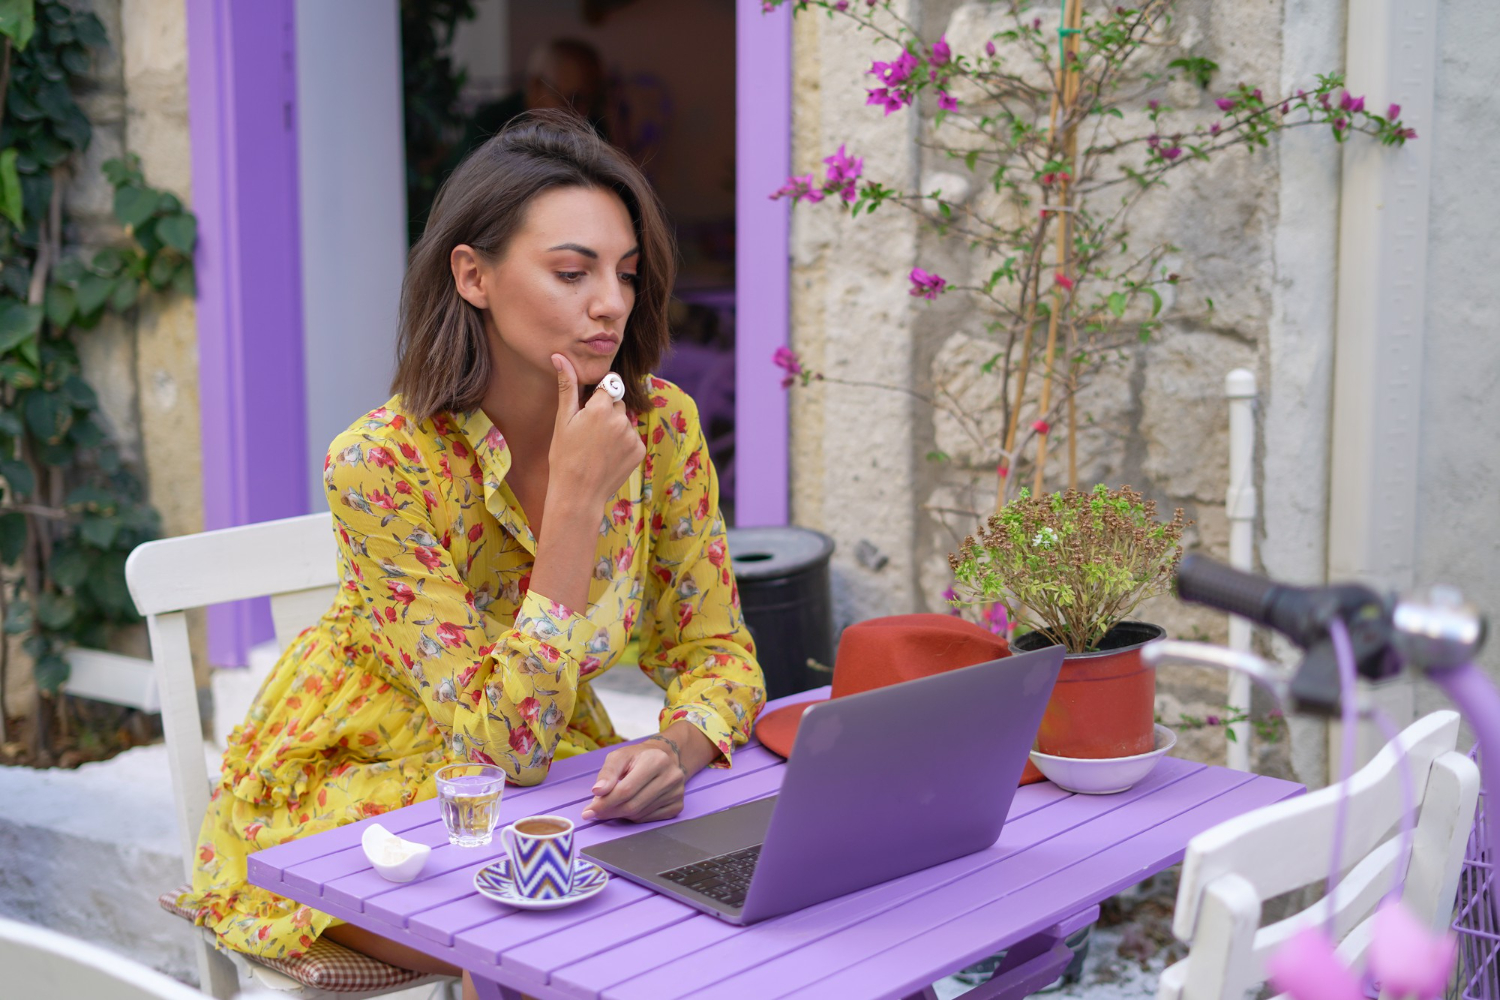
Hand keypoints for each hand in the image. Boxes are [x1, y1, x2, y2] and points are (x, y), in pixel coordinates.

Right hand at [548, 354, 644, 509]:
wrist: (578, 493)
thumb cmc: (564, 456)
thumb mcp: (563, 420)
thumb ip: (567, 386)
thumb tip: (559, 356)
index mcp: (602, 407)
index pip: (608, 386)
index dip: (596, 398)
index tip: (587, 412)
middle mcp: (621, 419)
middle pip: (617, 403)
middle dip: (606, 412)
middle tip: (589, 433)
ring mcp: (632, 436)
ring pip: (624, 421)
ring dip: (615, 428)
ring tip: (597, 447)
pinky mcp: (639, 450)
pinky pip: (632, 438)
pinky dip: (623, 444)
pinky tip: (607, 456)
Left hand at [581, 738, 687, 822]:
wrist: (665, 756)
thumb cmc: (638, 757)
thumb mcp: (619, 756)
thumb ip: (607, 773)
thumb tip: (597, 792)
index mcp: (656, 760)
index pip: (625, 790)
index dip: (604, 803)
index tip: (589, 811)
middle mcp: (671, 777)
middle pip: (633, 805)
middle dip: (610, 811)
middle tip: (596, 812)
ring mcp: (677, 793)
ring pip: (640, 815)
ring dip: (621, 814)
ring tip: (614, 805)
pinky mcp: (678, 805)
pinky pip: (650, 819)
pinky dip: (635, 817)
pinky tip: (631, 806)